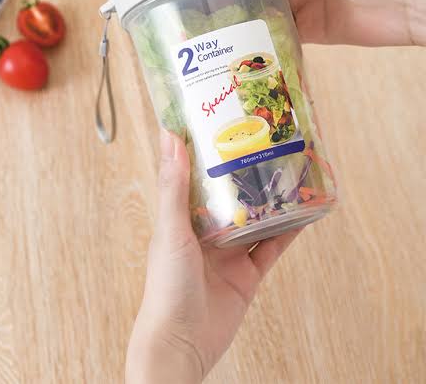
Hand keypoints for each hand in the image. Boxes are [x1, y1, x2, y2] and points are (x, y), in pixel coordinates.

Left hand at [126, 131, 299, 382]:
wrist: (182, 344)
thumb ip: (173, 185)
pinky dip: (288, 231)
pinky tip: (304, 213)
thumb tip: (169, 137)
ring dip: (272, 200)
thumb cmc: (166, 287)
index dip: (209, 153)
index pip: (196, 177)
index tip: (224, 125)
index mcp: (182, 218)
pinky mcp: (248, 275)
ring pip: (256, 219)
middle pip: (231, 196)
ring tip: (291, 173)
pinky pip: (272, 248)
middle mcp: (206, 232)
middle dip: (247, 174)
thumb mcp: (171, 229)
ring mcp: (229, 253)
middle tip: (267, 145)